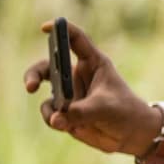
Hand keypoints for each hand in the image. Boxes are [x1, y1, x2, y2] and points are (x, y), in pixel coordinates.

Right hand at [24, 21, 158, 155]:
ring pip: (46, 95)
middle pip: (46, 67)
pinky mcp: (65, 113)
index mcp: (93, 63)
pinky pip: (51, 115)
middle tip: (31, 87)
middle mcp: (76, 76)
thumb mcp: (105, 108)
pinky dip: (53, 120)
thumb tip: (55, 119)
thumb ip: (80, 112)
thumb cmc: (126, 112)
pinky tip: (63, 125)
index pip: (75, 39)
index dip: (60, 30)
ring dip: (49, 108)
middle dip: (33, 75)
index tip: (45, 28)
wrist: (132, 135)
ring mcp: (69, 95)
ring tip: (59, 119)